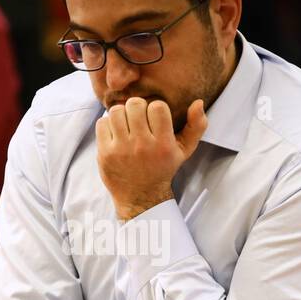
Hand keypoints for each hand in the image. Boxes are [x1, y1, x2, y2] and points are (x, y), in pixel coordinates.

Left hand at [96, 97, 208, 221]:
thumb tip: (198, 102)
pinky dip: (108, 124)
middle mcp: (143, 146)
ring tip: (126, 125)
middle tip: (138, 119)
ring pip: (117, 111)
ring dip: (121, 114)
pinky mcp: (105, 154)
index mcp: (163, 144)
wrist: (140, 197)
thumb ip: (196, 126)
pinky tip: (115, 134)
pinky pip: (102, 123)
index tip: (154, 119)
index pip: (157, 107)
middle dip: (137, 108)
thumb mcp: (184, 151)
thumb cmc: (163, 169)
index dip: (155, 108)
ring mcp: (122, 150)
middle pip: (135, 104)